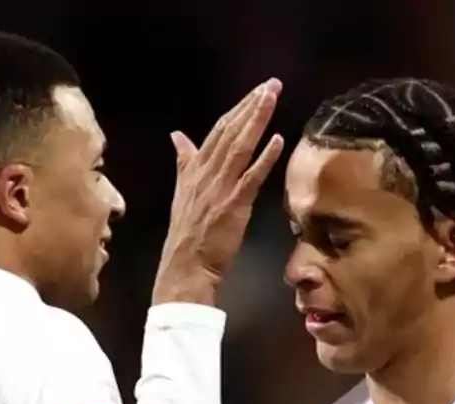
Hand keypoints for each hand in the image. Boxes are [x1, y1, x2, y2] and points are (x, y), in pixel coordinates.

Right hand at [152, 79, 284, 305]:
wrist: (184, 267)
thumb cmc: (187, 235)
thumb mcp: (182, 193)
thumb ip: (184, 162)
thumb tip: (177, 135)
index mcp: (193, 169)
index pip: (217, 131)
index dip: (237, 110)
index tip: (255, 91)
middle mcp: (205, 173)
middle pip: (229, 131)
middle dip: (250, 105)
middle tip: (270, 84)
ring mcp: (220, 188)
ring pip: (239, 146)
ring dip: (256, 119)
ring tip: (271, 97)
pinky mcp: (233, 205)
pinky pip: (251, 177)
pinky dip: (264, 157)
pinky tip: (277, 139)